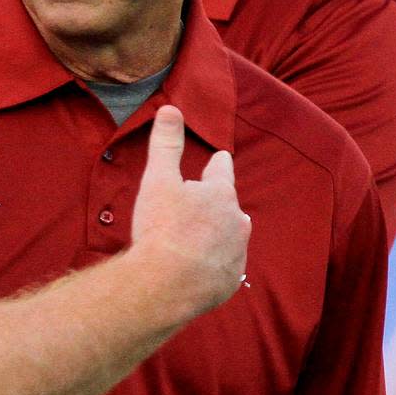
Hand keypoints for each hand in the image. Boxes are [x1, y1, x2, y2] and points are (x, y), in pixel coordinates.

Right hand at [130, 105, 250, 323]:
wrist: (164, 286)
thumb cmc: (161, 228)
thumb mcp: (158, 179)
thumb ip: (166, 143)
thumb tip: (170, 108)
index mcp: (221, 194)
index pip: (223, 169)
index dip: (216, 164)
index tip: (218, 160)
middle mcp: (237, 222)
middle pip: (229, 205)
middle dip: (215, 202)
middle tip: (196, 204)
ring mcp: (236, 254)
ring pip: (229, 236)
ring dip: (216, 233)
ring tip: (195, 237)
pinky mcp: (230, 282)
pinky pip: (224, 266)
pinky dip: (212, 262)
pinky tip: (195, 266)